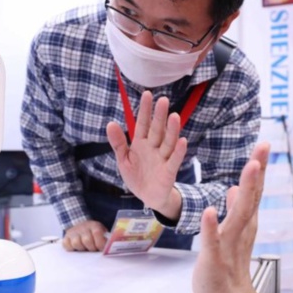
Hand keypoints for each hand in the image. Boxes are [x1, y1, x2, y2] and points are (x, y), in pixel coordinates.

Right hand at [63, 220, 108, 251]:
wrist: (81, 226)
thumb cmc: (93, 234)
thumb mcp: (102, 233)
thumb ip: (106, 239)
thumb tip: (112, 248)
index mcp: (94, 225)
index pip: (97, 233)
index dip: (100, 244)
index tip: (101, 249)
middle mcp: (83, 227)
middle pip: (87, 240)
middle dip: (91, 248)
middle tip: (93, 249)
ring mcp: (73, 232)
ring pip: (76, 243)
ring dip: (81, 248)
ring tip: (85, 248)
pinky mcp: (66, 237)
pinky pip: (66, 245)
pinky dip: (71, 248)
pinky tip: (76, 248)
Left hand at [106, 91, 186, 216]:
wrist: (147, 197)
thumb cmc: (136, 176)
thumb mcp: (123, 160)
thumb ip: (118, 143)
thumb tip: (110, 123)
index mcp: (141, 143)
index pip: (143, 123)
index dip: (145, 110)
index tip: (147, 94)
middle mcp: (154, 148)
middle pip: (157, 130)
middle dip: (159, 116)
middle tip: (163, 100)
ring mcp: (162, 158)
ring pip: (168, 142)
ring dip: (172, 130)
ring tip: (175, 116)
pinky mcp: (169, 172)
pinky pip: (174, 160)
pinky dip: (178, 151)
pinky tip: (182, 141)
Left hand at [193, 143, 269, 292]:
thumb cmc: (227, 265)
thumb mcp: (231, 231)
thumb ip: (235, 209)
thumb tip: (235, 187)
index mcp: (244, 222)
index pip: (253, 191)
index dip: (258, 168)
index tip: (264, 145)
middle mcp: (241, 229)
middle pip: (251, 197)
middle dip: (257, 172)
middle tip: (264, 147)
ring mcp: (228, 243)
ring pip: (238, 214)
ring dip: (244, 191)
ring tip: (249, 169)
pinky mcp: (213, 258)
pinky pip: (212, 240)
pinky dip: (211, 226)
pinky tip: (210, 211)